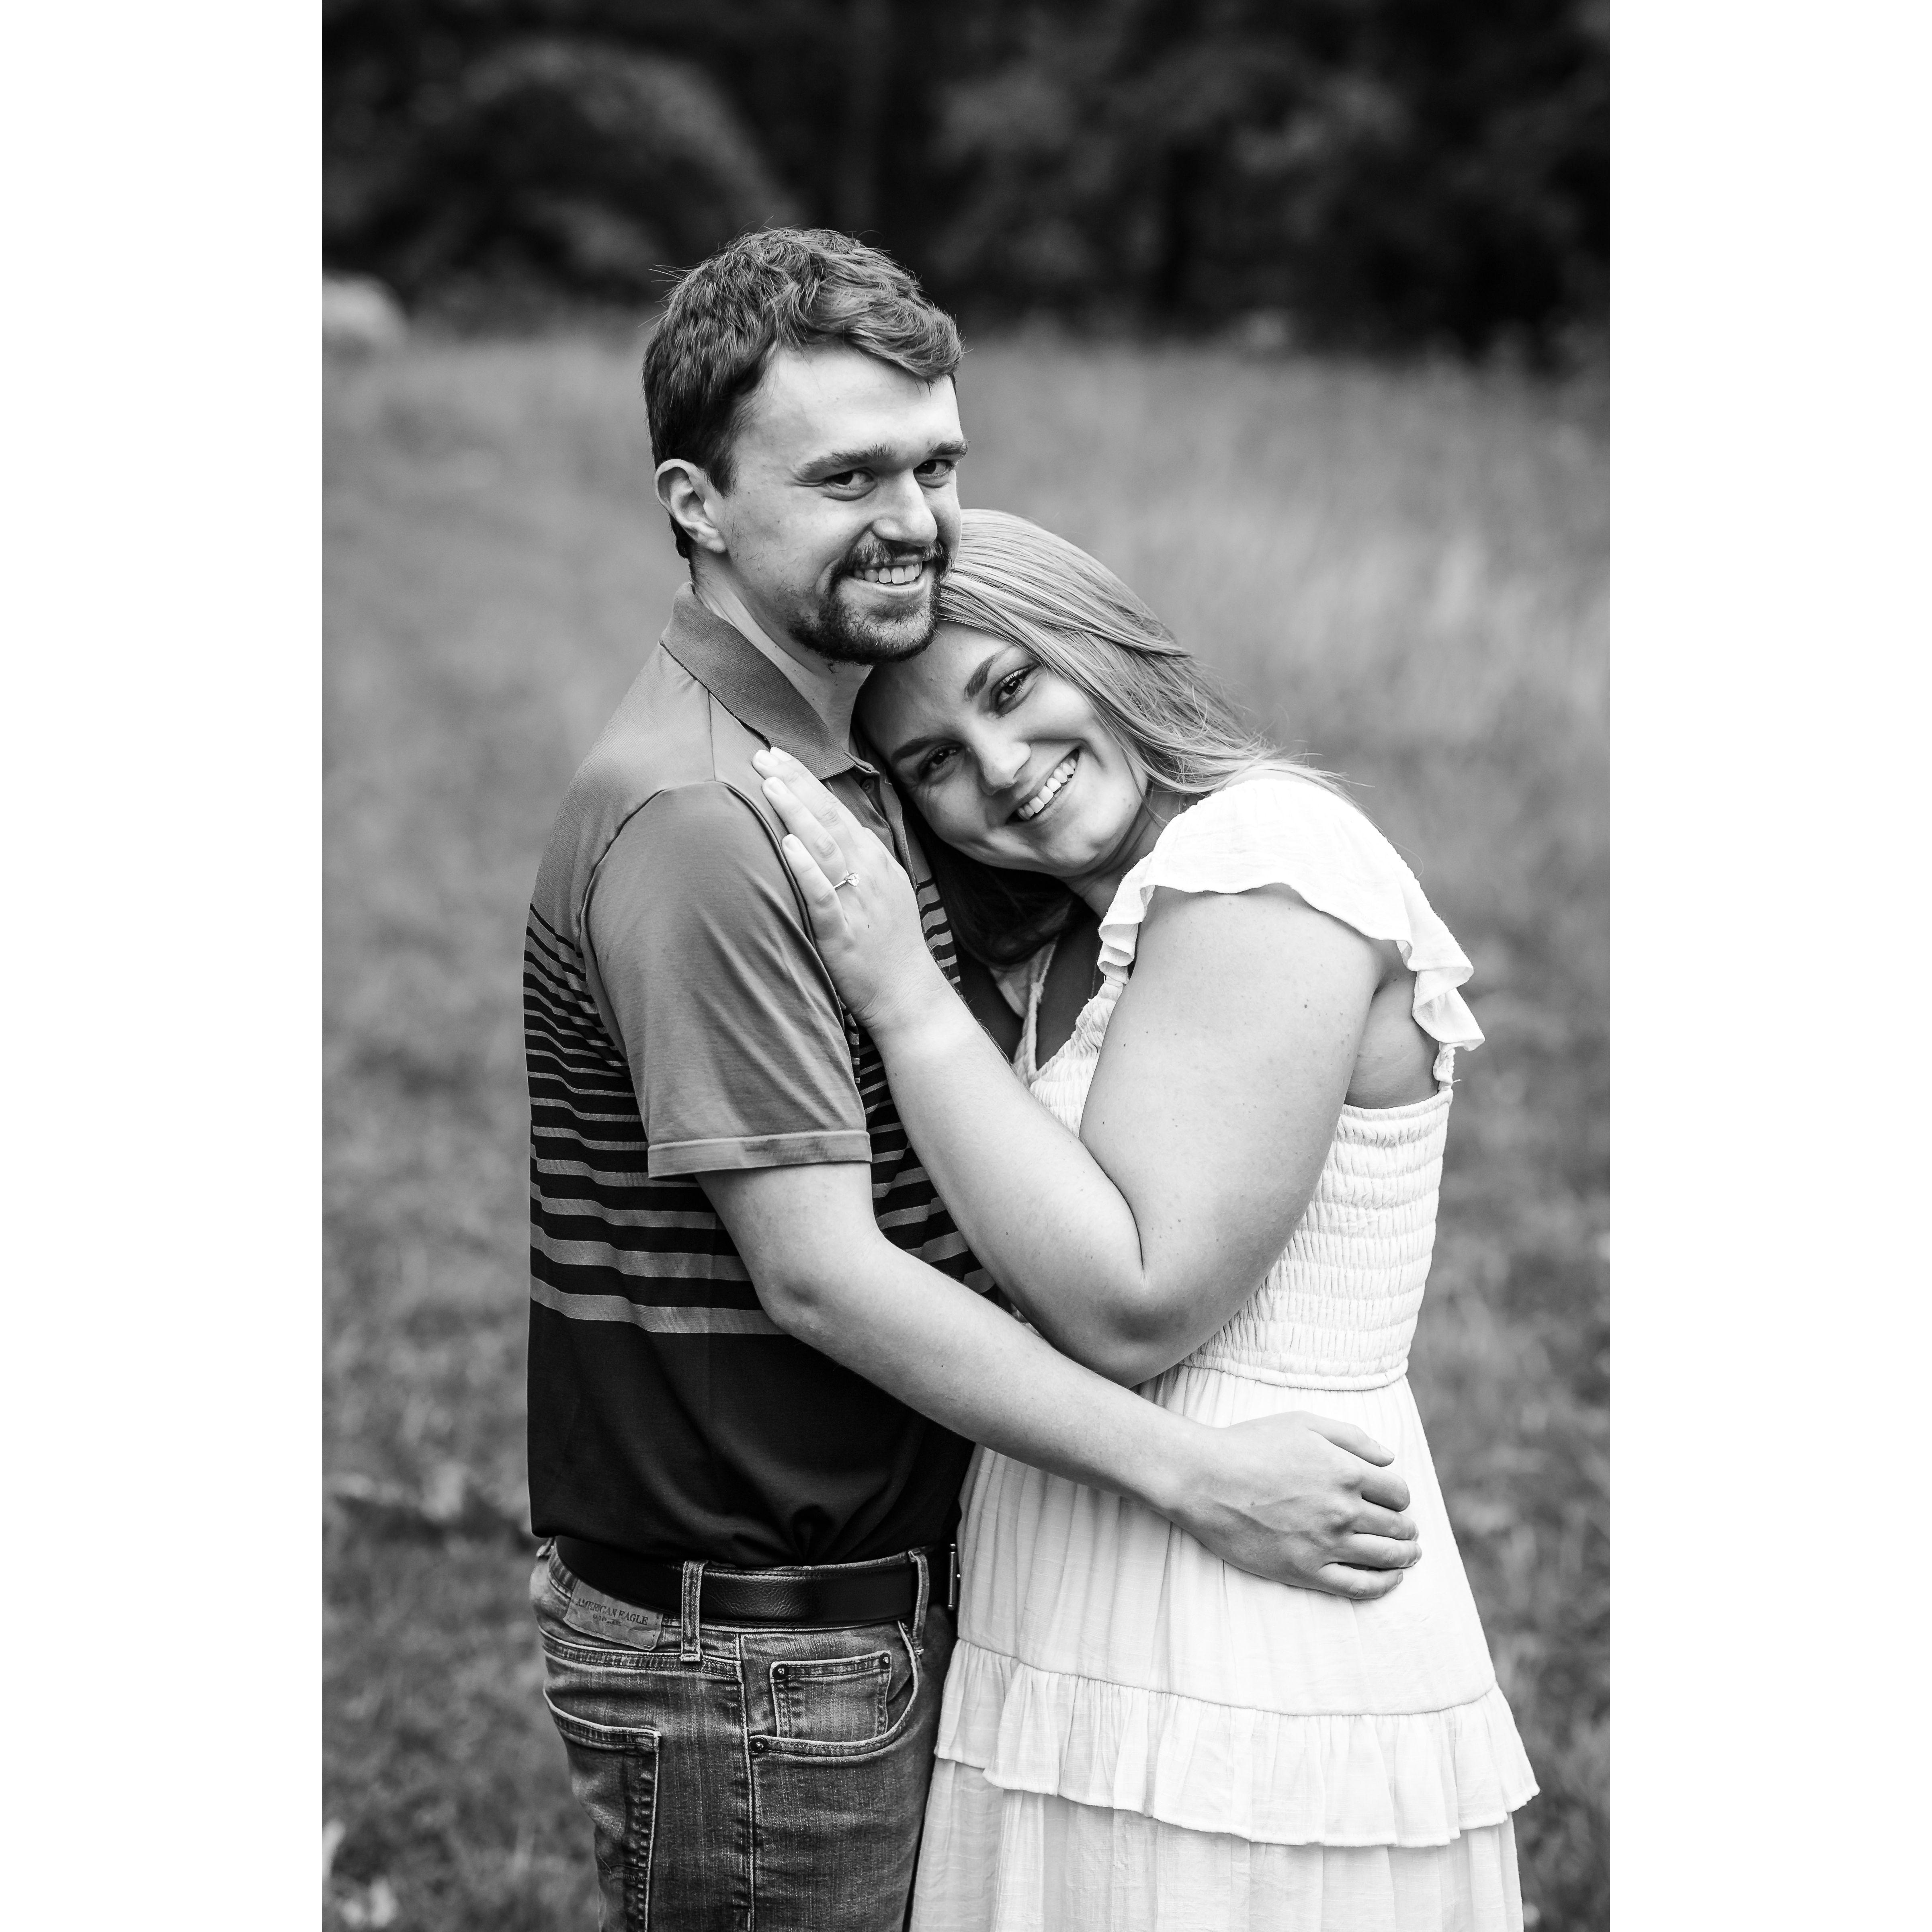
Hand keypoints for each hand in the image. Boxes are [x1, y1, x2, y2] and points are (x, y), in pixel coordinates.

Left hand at [753, 746, 953, 1037]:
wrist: (909, 994)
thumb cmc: (889, 943)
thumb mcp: (881, 889)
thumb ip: (857, 859)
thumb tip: (827, 829)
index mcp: (875, 860)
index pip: (836, 809)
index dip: (806, 780)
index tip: (778, 754)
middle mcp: (869, 873)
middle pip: (829, 818)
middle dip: (795, 783)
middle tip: (763, 755)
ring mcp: (857, 902)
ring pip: (825, 847)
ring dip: (797, 812)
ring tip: (770, 785)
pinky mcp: (844, 934)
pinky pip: (823, 896)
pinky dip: (806, 869)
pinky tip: (788, 846)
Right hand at [1173, 1412, 1419, 1598]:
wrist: (1205, 1479)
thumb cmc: (1252, 1445)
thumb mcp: (1304, 1424)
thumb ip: (1352, 1438)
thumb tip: (1389, 1459)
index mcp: (1347, 1472)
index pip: (1398, 1492)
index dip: (1400, 1497)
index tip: (1394, 1500)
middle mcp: (1344, 1510)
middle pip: (1396, 1526)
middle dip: (1406, 1528)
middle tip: (1408, 1531)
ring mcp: (1326, 1544)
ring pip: (1385, 1557)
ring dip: (1404, 1556)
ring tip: (1408, 1555)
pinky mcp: (1306, 1570)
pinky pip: (1358, 1586)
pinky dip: (1383, 1585)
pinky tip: (1391, 1580)